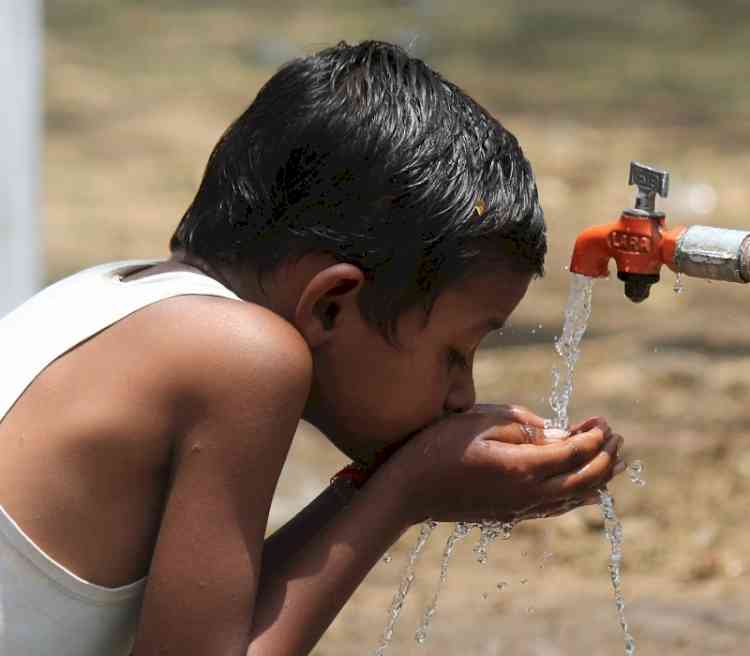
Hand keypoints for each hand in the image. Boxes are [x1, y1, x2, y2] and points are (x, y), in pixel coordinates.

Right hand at [382, 405, 622, 524]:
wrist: (408, 491)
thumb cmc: (439, 447)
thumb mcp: (481, 421)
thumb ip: (526, 426)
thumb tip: (562, 435)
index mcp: (524, 466)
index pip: (577, 452)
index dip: (595, 435)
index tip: (604, 419)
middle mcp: (530, 494)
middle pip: (586, 479)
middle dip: (607, 456)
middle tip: (617, 435)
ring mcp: (521, 509)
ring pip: (577, 498)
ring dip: (600, 476)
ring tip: (616, 459)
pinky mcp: (511, 515)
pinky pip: (558, 507)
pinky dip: (580, 495)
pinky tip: (587, 487)